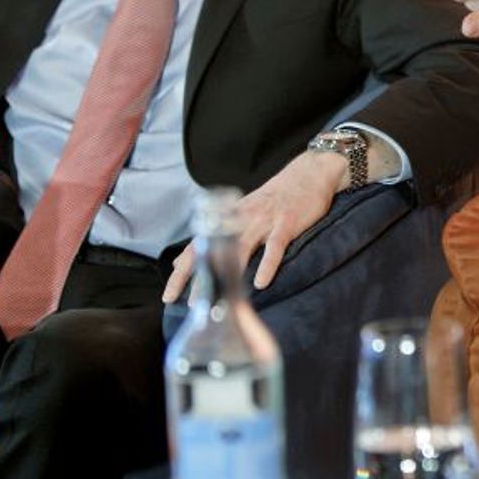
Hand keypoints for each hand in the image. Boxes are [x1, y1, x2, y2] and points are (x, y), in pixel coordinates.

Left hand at [162, 151, 344, 301]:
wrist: (309, 173)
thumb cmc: (276, 197)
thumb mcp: (240, 212)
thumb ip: (215, 235)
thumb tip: (183, 259)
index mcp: (228, 218)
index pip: (197, 247)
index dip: (181, 272)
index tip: (169, 295)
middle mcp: (240, 219)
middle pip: (213, 251)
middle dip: (200, 279)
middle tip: (192, 304)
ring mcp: (263, 220)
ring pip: (239, 250)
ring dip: (227, 275)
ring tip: (219, 300)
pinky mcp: (286, 223)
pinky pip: (274, 247)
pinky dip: (267, 265)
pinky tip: (261, 283)